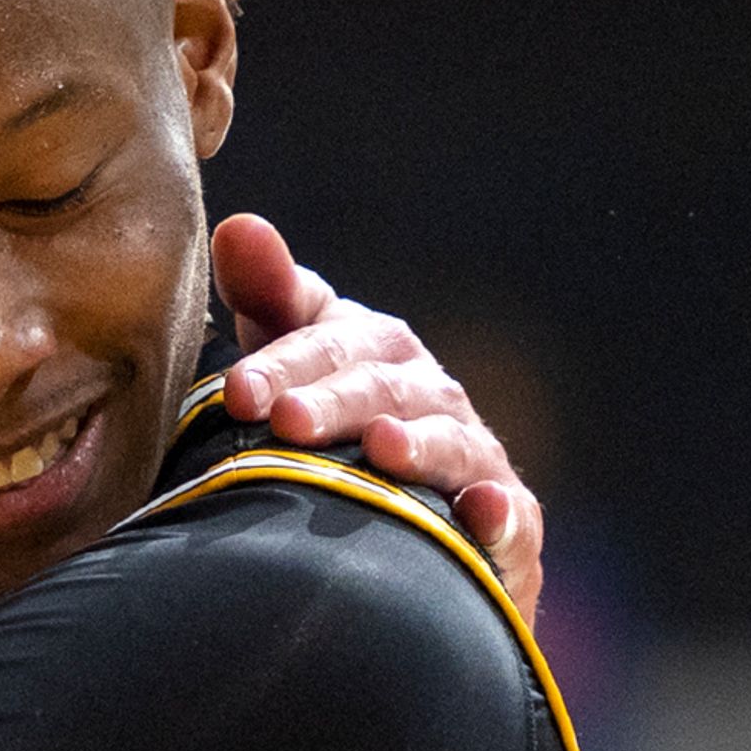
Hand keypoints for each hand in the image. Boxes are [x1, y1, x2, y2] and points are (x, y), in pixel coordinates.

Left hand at [208, 213, 542, 611]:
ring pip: (449, 443)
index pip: (331, 340)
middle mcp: (431, 392)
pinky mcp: (507, 523)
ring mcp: (474, 455)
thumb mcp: (292, 354)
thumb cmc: (326, 418)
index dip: (286, 363)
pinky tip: (480, 513)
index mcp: (377, 347)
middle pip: (383, 389)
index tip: (238, 392)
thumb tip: (238, 226)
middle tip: (288, 421)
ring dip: (421, 444)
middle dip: (338, 403)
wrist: (394, 514)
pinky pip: (512, 518)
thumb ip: (267, 293)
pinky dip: (501, 515)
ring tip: (383, 448)